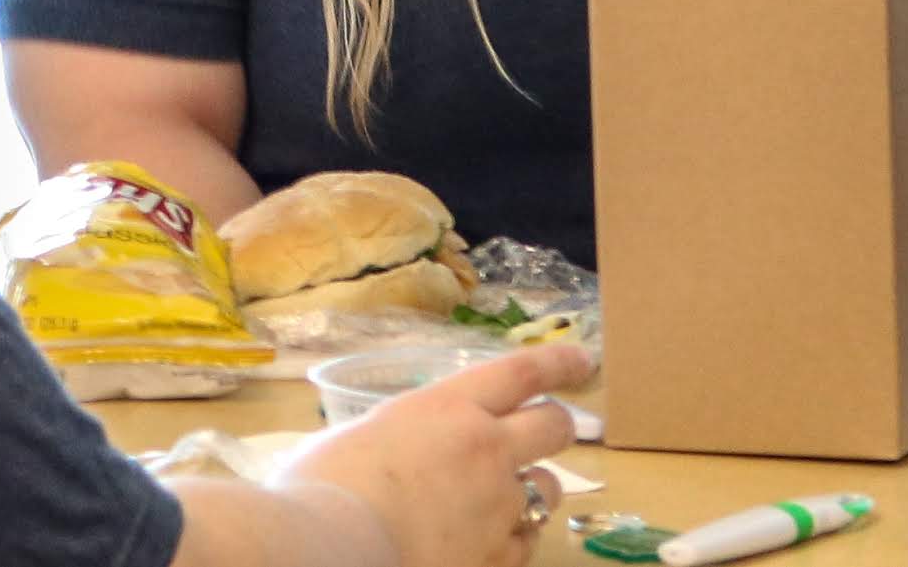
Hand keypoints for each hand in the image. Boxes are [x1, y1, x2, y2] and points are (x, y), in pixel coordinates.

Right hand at [271, 339, 590, 566]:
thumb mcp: (356, 438)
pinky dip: (515, 539)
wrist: (332, 549)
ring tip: (513, 497)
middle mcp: (486, 450)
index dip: (559, 364)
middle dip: (557, 426)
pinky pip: (526, 544)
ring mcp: (497, 507)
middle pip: (552, 427)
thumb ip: (389, 437)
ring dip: (534, 489)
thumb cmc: (323, 487)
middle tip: (552, 431)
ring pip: (547, 490)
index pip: (521, 372)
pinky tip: (493, 541)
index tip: (584, 361)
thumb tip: (378, 452)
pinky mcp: (496, 558)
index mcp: (448, 407)